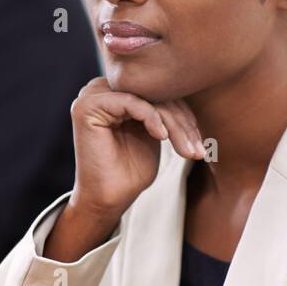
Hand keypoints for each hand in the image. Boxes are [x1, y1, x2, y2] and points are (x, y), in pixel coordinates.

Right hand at [46, 78, 204, 260]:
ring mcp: (91, 96)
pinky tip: (161, 137)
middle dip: (181, 121)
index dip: (183, 113)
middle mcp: (100, 89)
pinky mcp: (87, 107)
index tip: (200, 141)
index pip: (157, 91)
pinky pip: (131, 102)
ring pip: (146, 97)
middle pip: (153, 93)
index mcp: (115, 93)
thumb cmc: (130, 171)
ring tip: (186, 149)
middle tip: (197, 149)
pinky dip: (151, 118)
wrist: (107, 200)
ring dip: (172, 123)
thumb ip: (164, 109)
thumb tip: (191, 85)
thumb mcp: (156, 133)